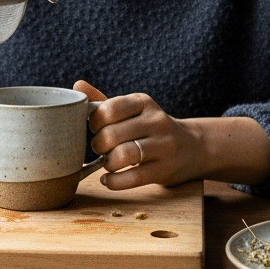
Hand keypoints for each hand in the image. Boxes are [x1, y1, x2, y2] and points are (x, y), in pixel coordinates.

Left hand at [74, 80, 203, 189]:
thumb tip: (77, 86)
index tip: (95, 129)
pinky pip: (133, 178)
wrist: (192, 147)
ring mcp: (163, 145)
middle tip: (100, 149)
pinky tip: (109, 179)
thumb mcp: (132, 111)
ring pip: (123, 155)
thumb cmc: (150, 129)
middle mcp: (155, 121)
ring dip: (107, 163)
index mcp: (143, 102)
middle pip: (112, 134)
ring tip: (107, 163)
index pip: (110, 108)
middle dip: (98, 145)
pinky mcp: (165, 169)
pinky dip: (114, 182)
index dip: (95, 122)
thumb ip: (105, 102)